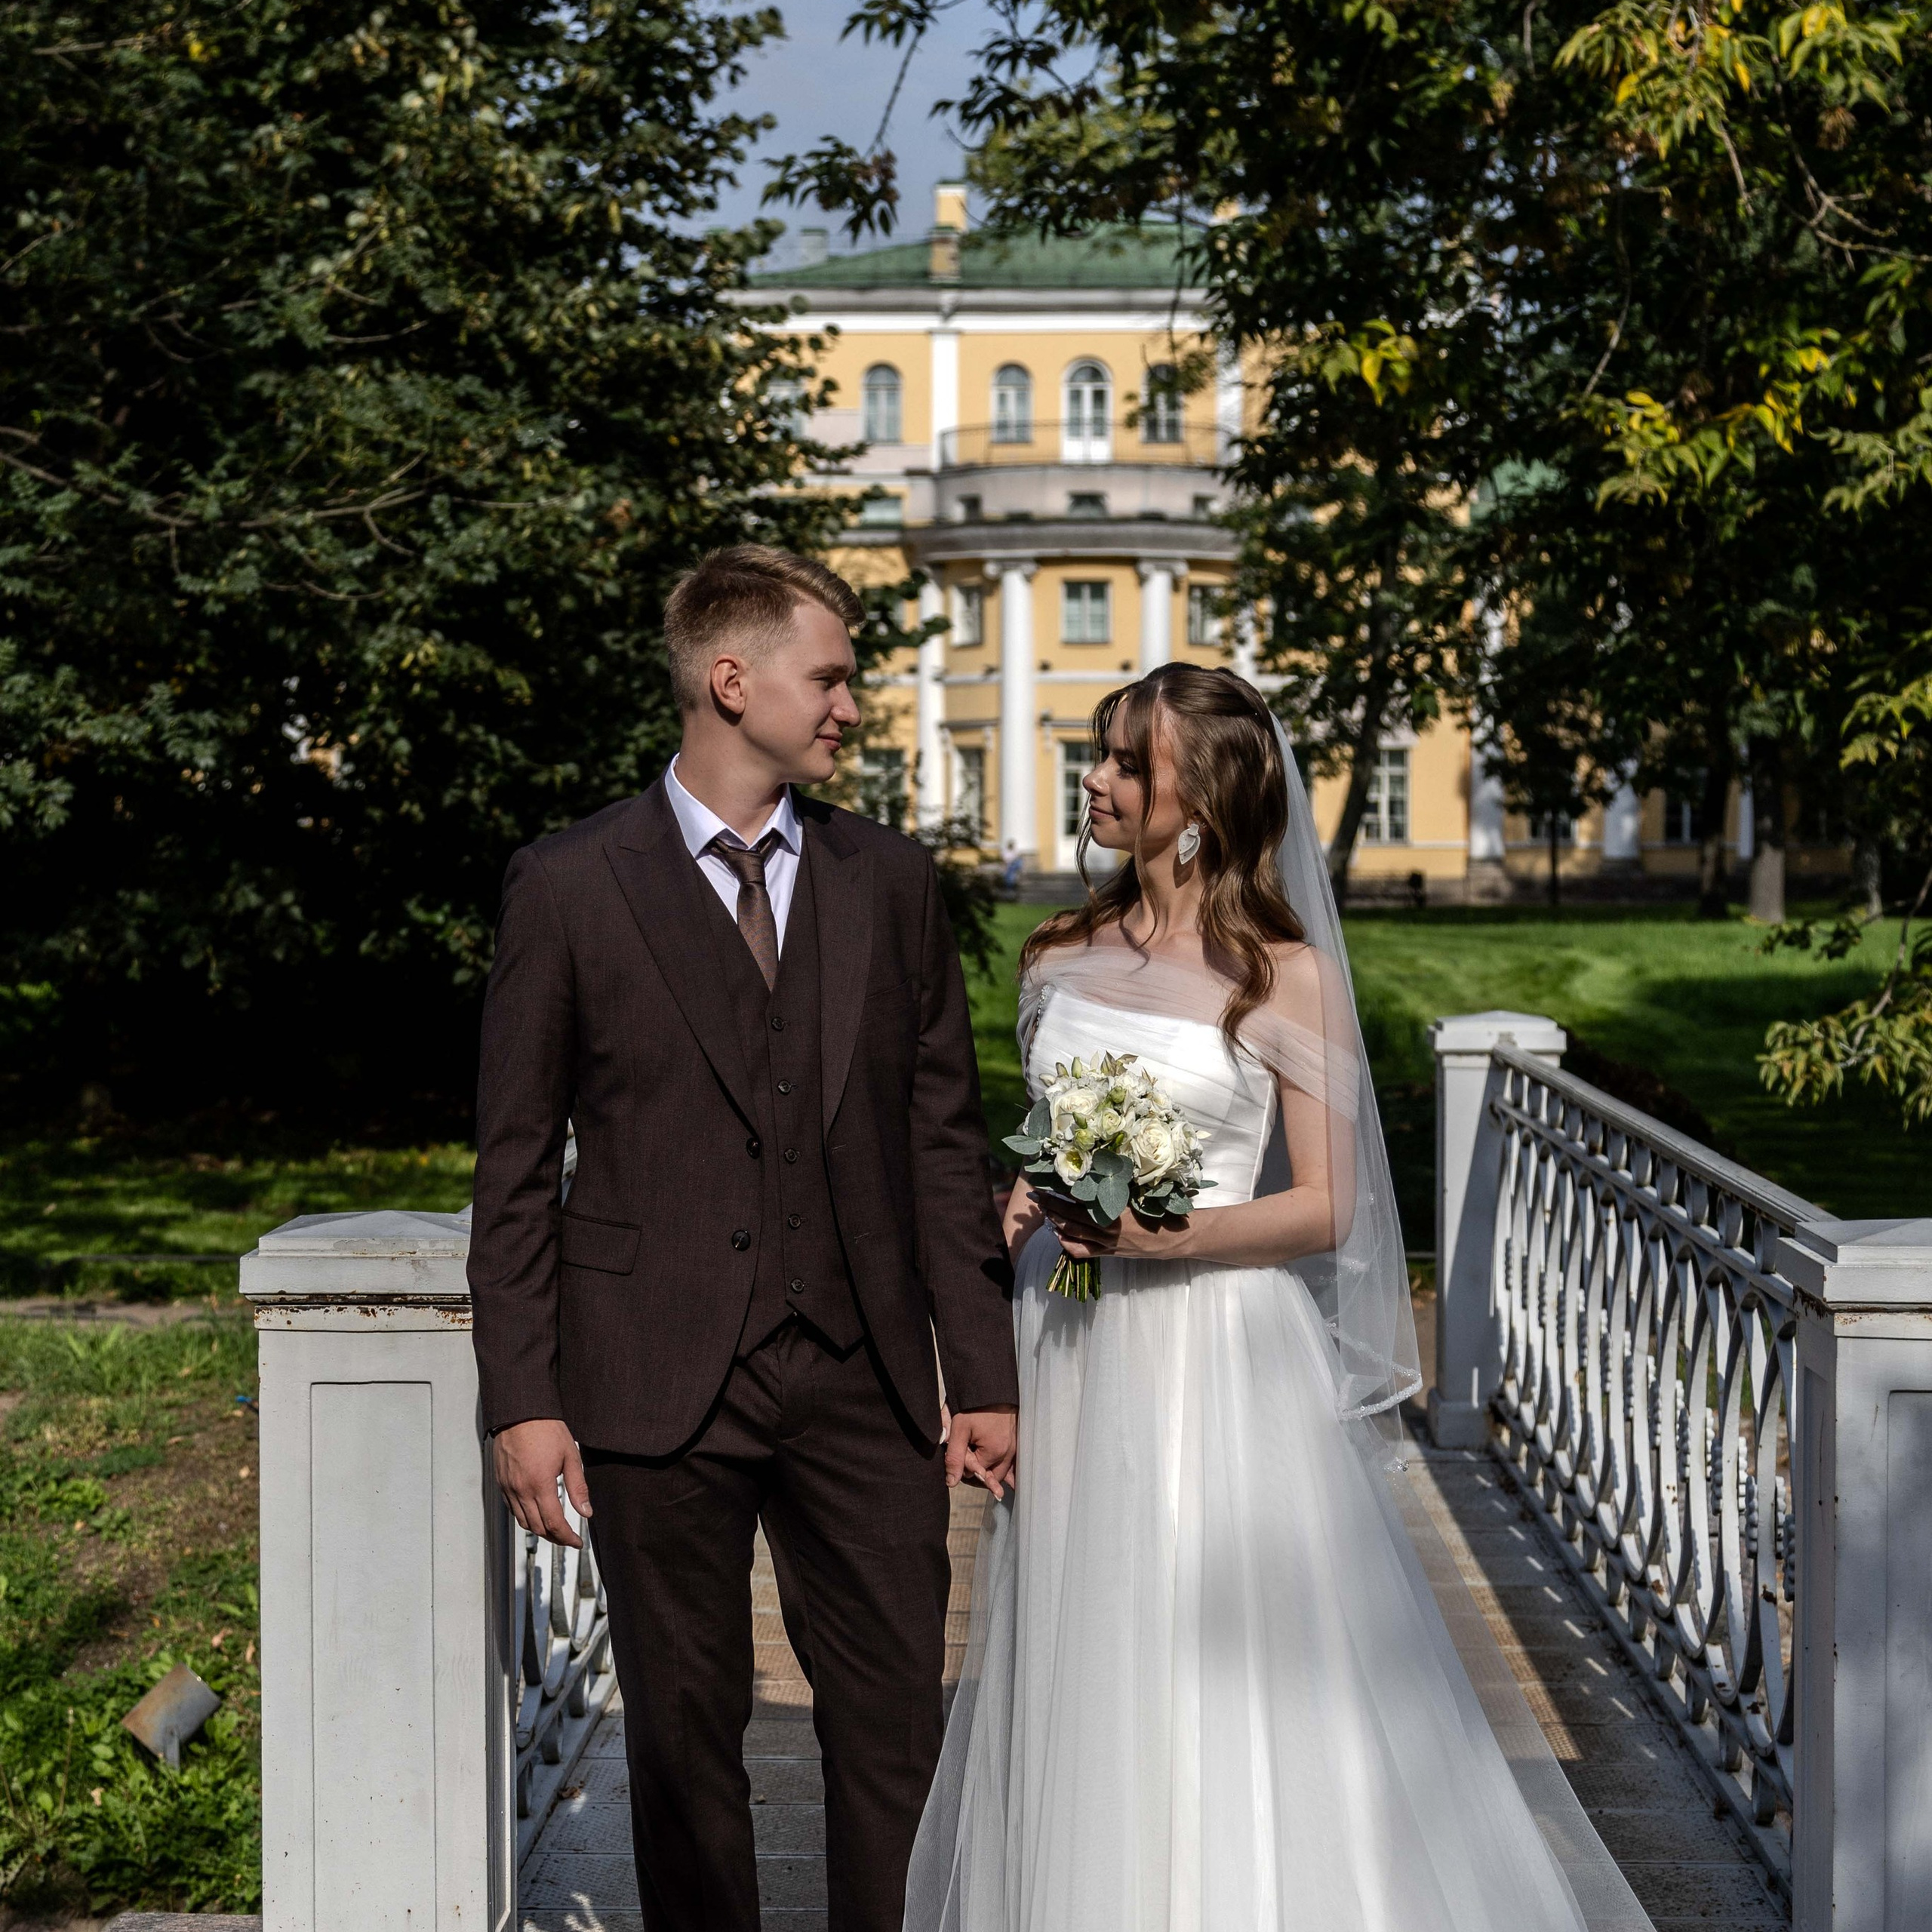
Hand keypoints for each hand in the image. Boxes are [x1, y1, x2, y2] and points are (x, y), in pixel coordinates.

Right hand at [492, 1417, 591, 1548]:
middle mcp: (521, 1490)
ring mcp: (508, 1487)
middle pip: (537, 1528)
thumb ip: (578, 1487)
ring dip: (539, 1530)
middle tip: (569, 1538)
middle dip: (555, 1537)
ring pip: (523, 1522)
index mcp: (540, 1484)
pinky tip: (537, 1512)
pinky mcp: (501, 1483)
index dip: (567, 1537)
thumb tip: (586, 1511)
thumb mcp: (570, 1456)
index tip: (577, 1542)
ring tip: (555, 1528)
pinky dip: (525, 1517)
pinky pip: (512, 1509)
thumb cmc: (546, 1429)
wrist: (520, 1413)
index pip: (554, 1523)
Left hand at [944, 1406, 1017, 1499]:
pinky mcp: (1019, 1442)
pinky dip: (1006, 1465)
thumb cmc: (976, 1404)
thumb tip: (952, 1481)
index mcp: (995, 1451)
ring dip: (990, 1465)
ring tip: (980, 1452)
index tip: (961, 1445)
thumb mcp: (959, 1427)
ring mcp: (1016, 1447)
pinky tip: (1008, 1475)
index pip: (973, 1472)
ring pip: (1001, 1469)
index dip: (963, 1461)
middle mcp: (1010, 1453)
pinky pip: (1013, 1462)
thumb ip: (954, 1456)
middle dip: (977, 1465)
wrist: (992, 1386)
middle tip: (969, 1447)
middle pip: (989, 1474)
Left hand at [1037, 1195, 1192, 1262]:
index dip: (1060, 1192)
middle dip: (1051, 1206)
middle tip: (1037, 1195)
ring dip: (1056, 1222)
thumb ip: (1117, 1185)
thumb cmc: (1162, 1210)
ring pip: (1074, 1234)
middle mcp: (1108, 1228)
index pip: (1080, 1200)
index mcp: (1115, 1210)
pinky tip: (1058, 1234)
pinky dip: (1067, 1243)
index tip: (1047, 1182)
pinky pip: (1083, 1251)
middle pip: (1071, 1217)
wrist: (1177, 1237)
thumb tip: (1095, 1171)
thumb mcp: (1140, 1192)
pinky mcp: (1110, 1254)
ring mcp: (1108, 1243)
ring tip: (1044, 1211)